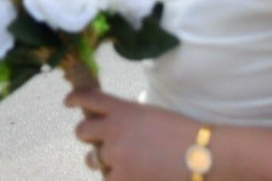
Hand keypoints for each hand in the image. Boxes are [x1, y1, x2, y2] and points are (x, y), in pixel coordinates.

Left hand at [66, 89, 196, 180]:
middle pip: (82, 131)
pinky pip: (108, 179)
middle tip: (96, 142)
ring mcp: (116, 157)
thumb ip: (126, 118)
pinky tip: (132, 175)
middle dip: (88, 136)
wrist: (203, 156)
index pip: (87, 98)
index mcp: (122, 110)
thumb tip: (109, 126)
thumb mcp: (150, 115)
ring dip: (102, 161)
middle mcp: (113, 131)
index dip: (74, 98)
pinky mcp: (122, 179)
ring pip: (93, 159)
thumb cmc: (182, 134)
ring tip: (122, 163)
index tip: (68, 101)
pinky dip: (117, 177)